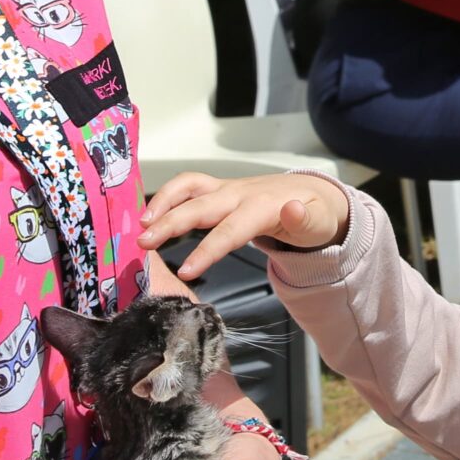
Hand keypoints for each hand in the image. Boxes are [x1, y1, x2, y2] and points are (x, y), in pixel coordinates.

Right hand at [139, 171, 350, 281]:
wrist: (312, 195)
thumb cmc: (314, 214)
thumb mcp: (318, 221)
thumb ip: (304, 220)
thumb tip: (292, 209)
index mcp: (261, 206)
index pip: (230, 230)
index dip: (207, 250)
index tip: (185, 271)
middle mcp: (238, 193)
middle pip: (199, 206)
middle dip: (170, 223)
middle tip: (142, 244)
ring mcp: (226, 189)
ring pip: (188, 187)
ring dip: (162, 202)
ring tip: (140, 225)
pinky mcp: (217, 190)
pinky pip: (188, 188)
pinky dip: (165, 197)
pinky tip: (149, 217)